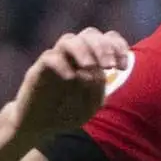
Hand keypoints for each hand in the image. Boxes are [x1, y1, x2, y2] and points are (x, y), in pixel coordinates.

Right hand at [10, 28, 130, 142]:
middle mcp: (74, 56)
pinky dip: (61, 64)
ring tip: (90, 66)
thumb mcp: (90, 106)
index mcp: (92, 60)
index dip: (118, 47)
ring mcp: (56, 61)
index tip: (122, 68)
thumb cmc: (67, 113)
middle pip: (90, 34)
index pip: (107, 39)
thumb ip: (97, 90)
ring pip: (69, 39)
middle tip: (109, 66)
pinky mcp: (38, 70)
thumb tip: (96, 73)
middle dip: (103, 47)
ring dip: (83, 50)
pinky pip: (49, 58)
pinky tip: (70, 78)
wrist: (39, 126)